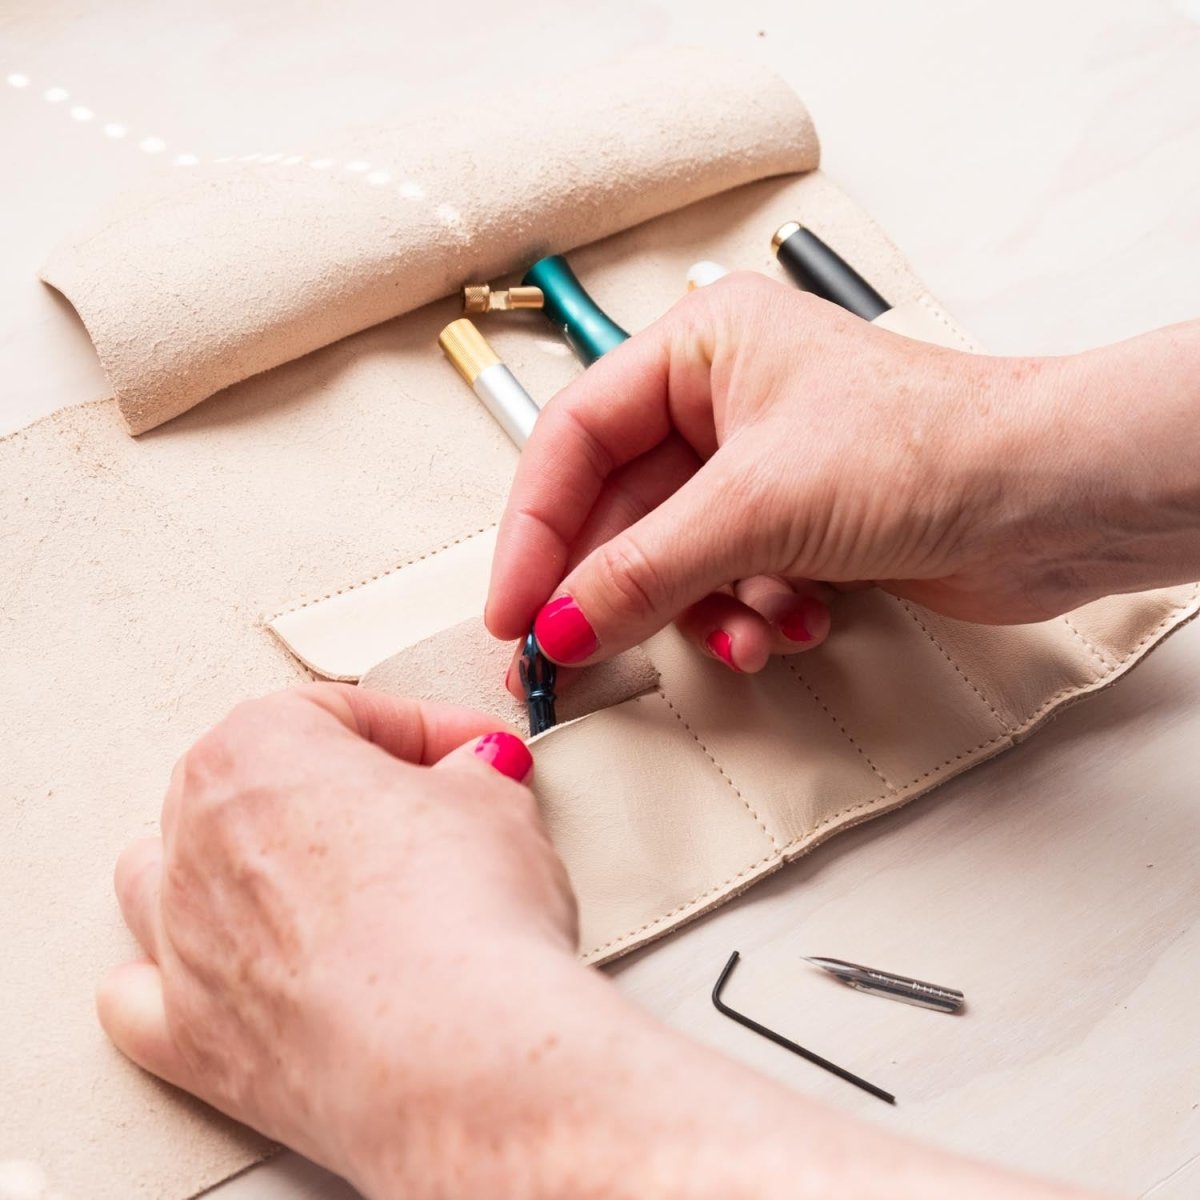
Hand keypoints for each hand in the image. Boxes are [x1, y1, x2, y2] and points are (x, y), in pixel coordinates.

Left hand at [98, 685, 584, 1195]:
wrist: (452, 1051)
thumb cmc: (459, 918)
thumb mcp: (493, 801)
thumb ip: (469, 773)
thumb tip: (468, 776)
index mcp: (256, 751)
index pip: (338, 711)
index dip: (421, 728)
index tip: (466, 751)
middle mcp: (197, 839)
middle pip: (248, 781)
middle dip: (333, 788)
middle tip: (420, 809)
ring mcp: (184, 941)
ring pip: (169, 873)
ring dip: (232, 866)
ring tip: (309, 878)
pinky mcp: (190, 1039)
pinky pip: (143, 993)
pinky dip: (180, 978)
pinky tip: (234, 967)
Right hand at [487, 273, 1199, 669]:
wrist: (1055, 498)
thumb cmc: (930, 446)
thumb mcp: (755, 505)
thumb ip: (642, 570)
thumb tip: (559, 625)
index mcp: (701, 350)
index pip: (574, 440)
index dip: (533, 529)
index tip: (510, 608)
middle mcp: (725, 404)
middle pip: (621, 511)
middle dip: (611, 590)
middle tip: (570, 659)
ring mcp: (761, 470)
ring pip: (676, 559)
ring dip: (701, 611)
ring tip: (746, 635)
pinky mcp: (798, 526)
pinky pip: (730, 582)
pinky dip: (752, 615)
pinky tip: (795, 623)